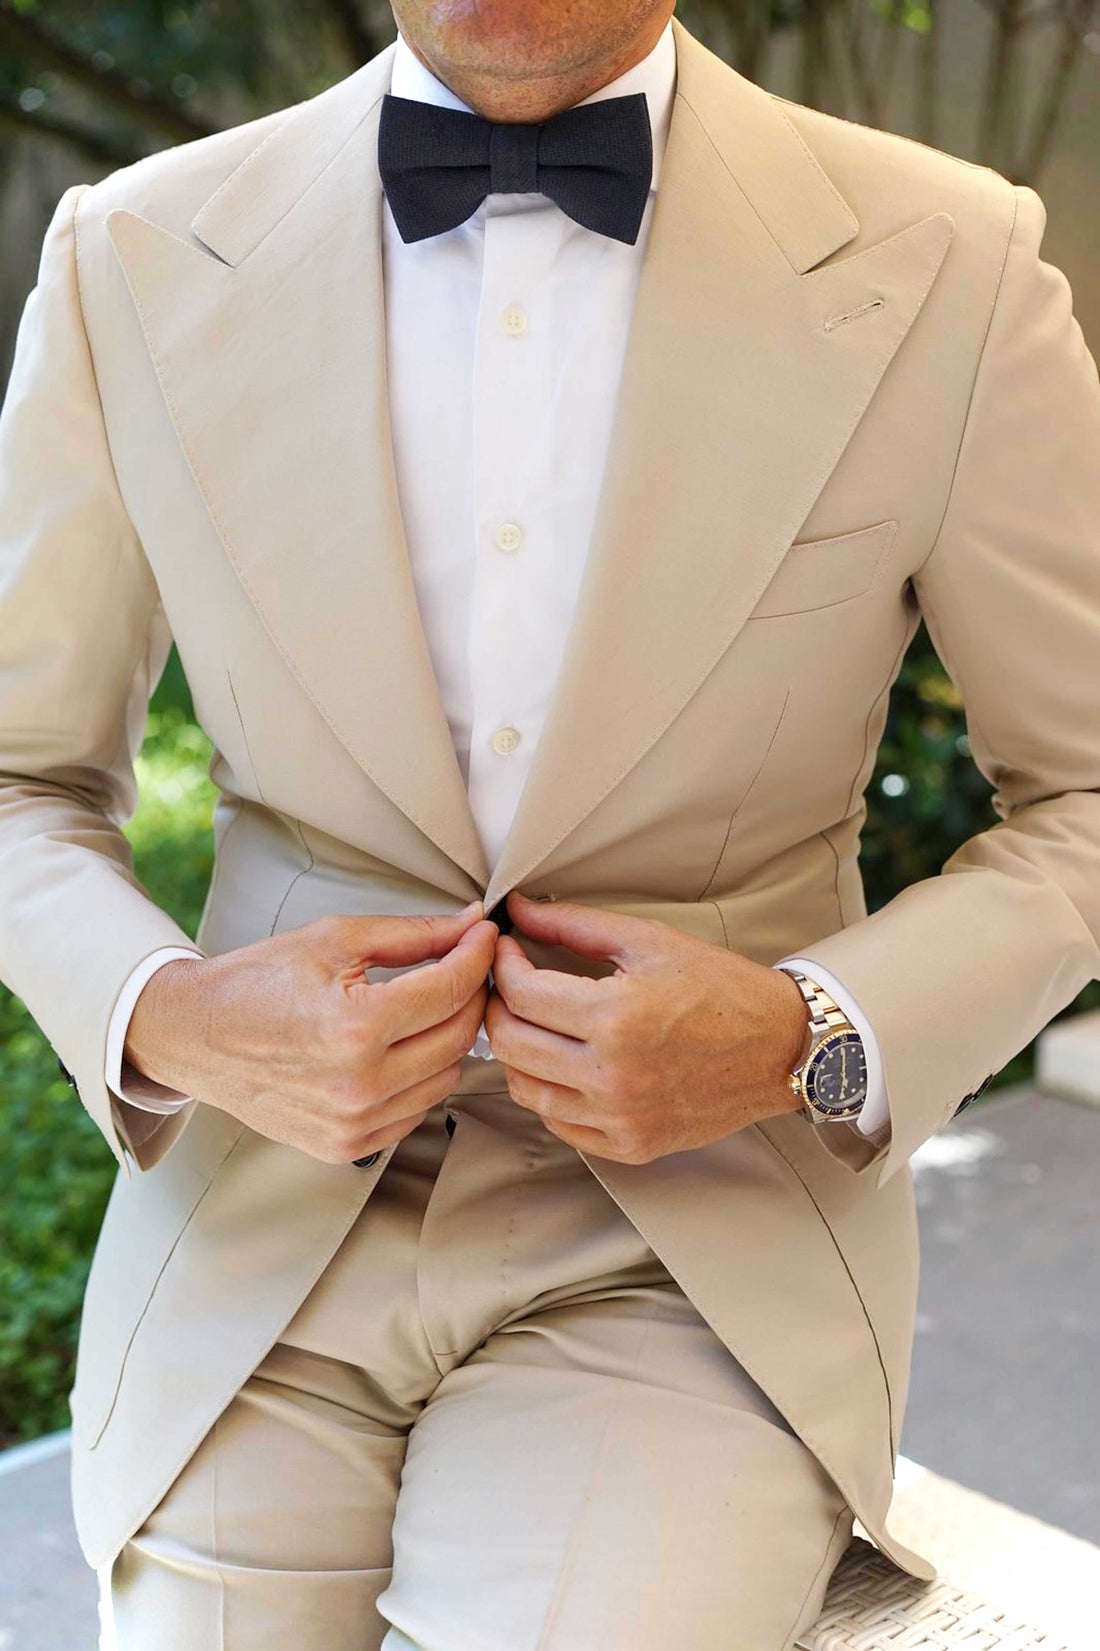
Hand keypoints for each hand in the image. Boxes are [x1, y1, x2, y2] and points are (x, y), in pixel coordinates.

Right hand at [124, 902, 497, 1163]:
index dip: (477, 955)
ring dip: (449, 1038)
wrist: (196, 1035)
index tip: (483, 936)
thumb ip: (412, 934)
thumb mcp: (335, 940)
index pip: (451, 989)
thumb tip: (469, 924)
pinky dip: (422, 1077)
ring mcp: (353, 1123)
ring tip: (429, 1006)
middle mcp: (359, 1084)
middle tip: (462, 965)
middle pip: (459, 1036)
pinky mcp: (345, 1146)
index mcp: (356, 1027)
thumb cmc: (258, 982)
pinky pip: (417, 1111)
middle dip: (470, 993)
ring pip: (447, 1078)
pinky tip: (401, 1048)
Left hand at [484, 892, 807, 1163]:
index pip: (520, 994)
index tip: (508, 950)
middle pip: (510, 1044)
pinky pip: (558, 1123)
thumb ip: (573, 924)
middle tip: (512, 984)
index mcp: (616, 1018)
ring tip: (536, 1023)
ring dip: (518, 1051)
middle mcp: (611, 1076)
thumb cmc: (720, 988)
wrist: (781, 1048)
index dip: (503, 965)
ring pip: (524, 1089)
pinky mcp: (630, 1146)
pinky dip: (547, 1091)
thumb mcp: (648, 942)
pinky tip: (564, 1063)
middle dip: (498, 1006)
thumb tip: (516, 910)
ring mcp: (619, 1118)